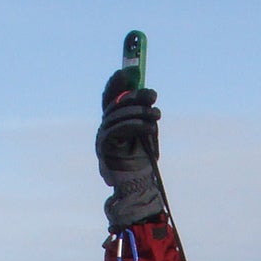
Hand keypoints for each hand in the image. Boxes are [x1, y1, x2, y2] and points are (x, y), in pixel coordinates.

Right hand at [97, 72, 163, 232]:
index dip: (118, 82)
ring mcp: (103, 137)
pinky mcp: (105, 148)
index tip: (130, 71)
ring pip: (118, 115)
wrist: (138, 188)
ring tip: (157, 115)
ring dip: (140, 112)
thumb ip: (143, 113)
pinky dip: (136, 125)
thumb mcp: (146, 132)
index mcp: (112, 121)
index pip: (111, 96)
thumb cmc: (143, 162)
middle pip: (115, 103)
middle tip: (153, 95)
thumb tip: (147, 92)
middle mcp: (104, 127)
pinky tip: (151, 128)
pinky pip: (119, 129)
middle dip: (135, 95)